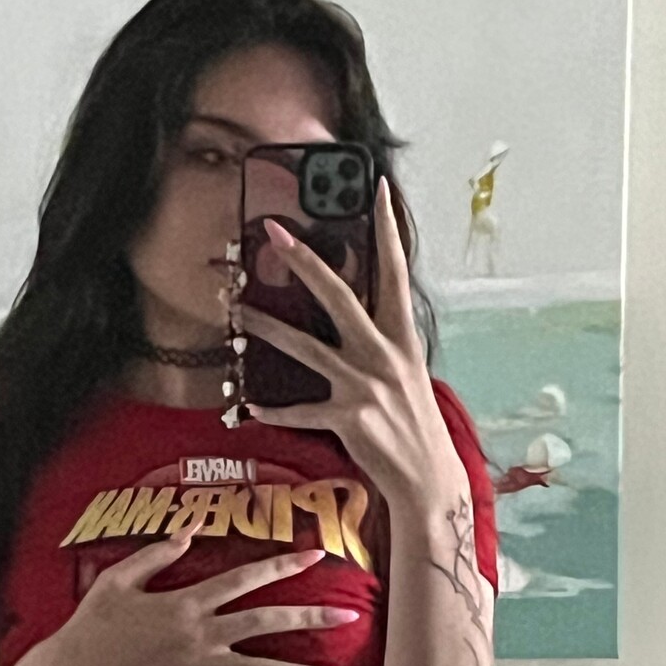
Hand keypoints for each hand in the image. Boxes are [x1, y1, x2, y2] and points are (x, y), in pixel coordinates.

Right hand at [58, 529, 359, 665]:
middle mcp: (200, 636)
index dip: (281, 566)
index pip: (244, 579)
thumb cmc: (94, 622)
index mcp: (186, 603)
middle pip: (265, 623)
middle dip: (309, 618)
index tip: (315, 556)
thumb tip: (189, 532)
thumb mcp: (119, 578)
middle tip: (347, 617)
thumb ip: (158, 555)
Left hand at [234, 175, 466, 504]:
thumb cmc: (413, 421)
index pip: (394, 271)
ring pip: (306, 348)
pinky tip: (250, 406)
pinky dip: (273, 410)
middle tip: (274, 233)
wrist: (427, 476)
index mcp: (402, 337)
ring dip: (268, 328)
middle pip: (339, 296)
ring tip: (239, 313)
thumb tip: (354, 310)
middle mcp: (384, 355)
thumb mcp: (407, 370)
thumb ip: (382, 339)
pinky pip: (300, 411)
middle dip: (304, 262)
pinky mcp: (348, 419)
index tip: (373, 189)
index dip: (385, 229)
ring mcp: (365, 387)